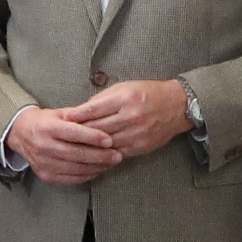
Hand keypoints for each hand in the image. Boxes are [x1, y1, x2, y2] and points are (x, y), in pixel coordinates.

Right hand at [5, 102, 123, 186]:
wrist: (21, 134)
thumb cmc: (45, 122)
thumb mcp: (60, 113)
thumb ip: (80, 117)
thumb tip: (103, 120)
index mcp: (47, 127)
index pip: (73, 133)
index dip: (93, 137)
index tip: (109, 140)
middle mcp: (43, 146)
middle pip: (76, 154)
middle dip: (100, 156)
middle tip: (117, 155)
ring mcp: (43, 163)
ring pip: (75, 168)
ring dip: (96, 167)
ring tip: (111, 163)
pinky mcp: (46, 176)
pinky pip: (71, 179)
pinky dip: (87, 175)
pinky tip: (98, 170)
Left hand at [58, 78, 193, 164]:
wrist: (177, 106)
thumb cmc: (148, 93)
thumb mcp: (125, 87)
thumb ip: (103, 99)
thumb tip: (82, 110)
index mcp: (124, 98)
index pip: (94, 109)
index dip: (77, 115)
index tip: (65, 119)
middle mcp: (130, 116)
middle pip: (98, 128)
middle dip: (80, 132)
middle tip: (65, 135)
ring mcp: (137, 133)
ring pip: (106, 143)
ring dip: (90, 146)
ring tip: (75, 146)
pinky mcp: (141, 146)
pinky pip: (117, 152)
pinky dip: (105, 153)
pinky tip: (94, 153)